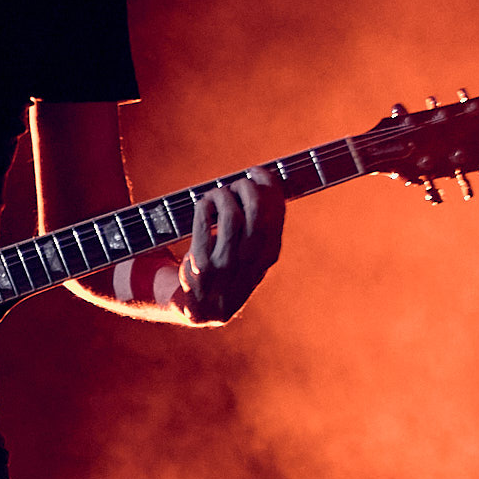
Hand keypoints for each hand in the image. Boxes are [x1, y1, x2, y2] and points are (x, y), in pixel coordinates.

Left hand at [177, 169, 284, 323]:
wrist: (204, 306)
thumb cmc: (230, 268)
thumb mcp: (254, 252)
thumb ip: (262, 224)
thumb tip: (263, 181)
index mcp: (269, 254)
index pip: (276, 213)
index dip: (269, 185)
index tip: (258, 172)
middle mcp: (251, 261)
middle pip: (257, 212)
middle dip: (247, 187)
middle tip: (237, 183)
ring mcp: (227, 265)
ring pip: (231, 217)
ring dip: (223, 195)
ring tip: (217, 193)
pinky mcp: (202, 267)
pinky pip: (203, 227)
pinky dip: (204, 207)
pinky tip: (204, 204)